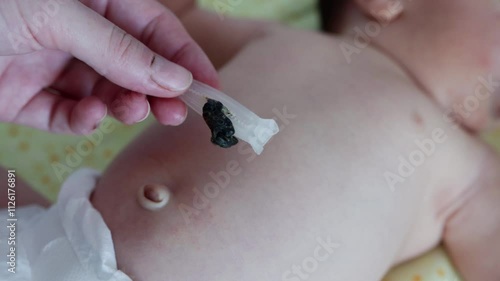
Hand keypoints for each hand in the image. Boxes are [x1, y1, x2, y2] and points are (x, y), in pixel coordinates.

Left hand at [0, 0, 217, 133]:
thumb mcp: (60, 15)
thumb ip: (119, 49)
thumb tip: (173, 78)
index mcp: (98, 3)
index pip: (156, 31)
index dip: (186, 58)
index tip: (210, 88)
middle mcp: (84, 36)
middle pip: (138, 68)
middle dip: (158, 90)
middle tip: (175, 112)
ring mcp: (61, 68)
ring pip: (110, 95)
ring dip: (123, 106)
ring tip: (126, 111)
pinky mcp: (36, 101)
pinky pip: (72, 116)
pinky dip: (84, 120)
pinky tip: (85, 115)